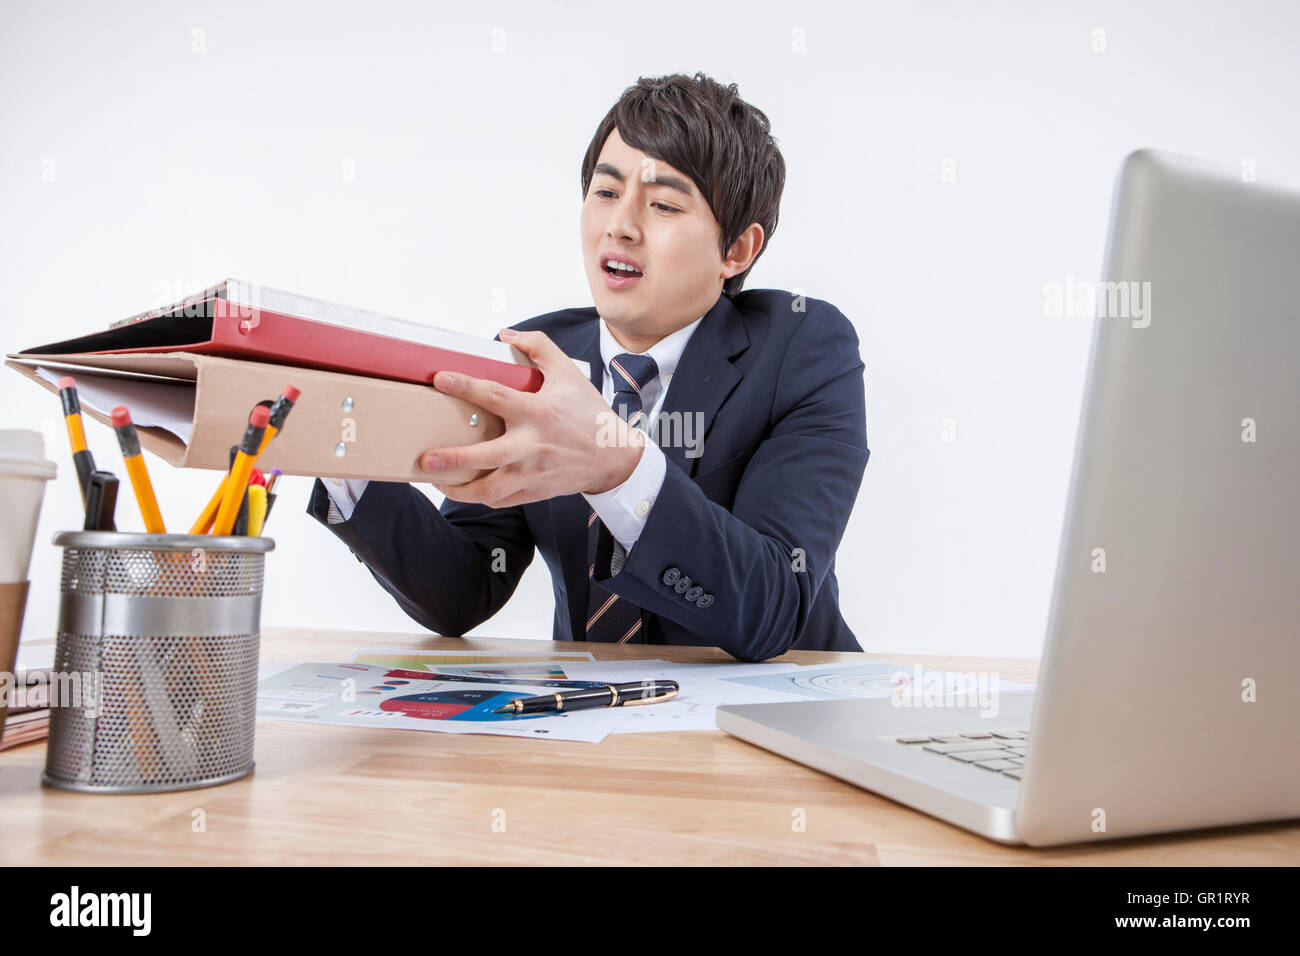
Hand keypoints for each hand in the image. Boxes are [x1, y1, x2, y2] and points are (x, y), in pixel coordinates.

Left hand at [421, 328, 644, 506]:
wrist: (614, 456)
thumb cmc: (588, 414)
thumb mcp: (569, 373)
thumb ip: (539, 348)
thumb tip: (507, 335)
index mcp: (538, 412)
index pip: (495, 396)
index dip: (465, 386)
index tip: (439, 379)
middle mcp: (533, 445)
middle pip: (487, 456)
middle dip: (454, 459)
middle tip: (426, 457)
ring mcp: (533, 473)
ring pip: (490, 489)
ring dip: (460, 489)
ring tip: (436, 480)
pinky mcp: (535, 492)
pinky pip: (500, 500)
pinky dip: (479, 496)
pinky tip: (463, 488)